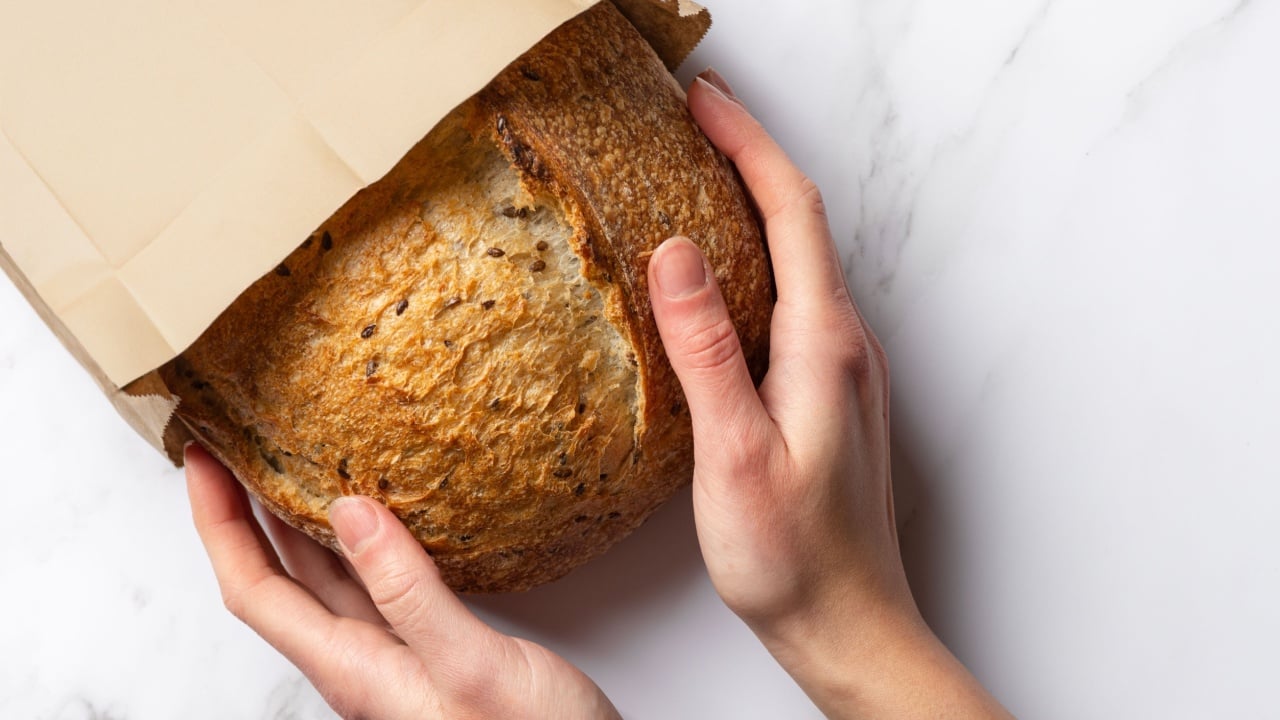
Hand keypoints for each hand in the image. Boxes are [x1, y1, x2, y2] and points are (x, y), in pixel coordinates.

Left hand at [184, 443, 618, 719]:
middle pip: (277, 581)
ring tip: (283, 465)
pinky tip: (374, 515)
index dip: (218, 525)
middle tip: (232, 448)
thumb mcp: (471, 667)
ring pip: (324, 581)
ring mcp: (395, 657)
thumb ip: (411, 594)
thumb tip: (352, 513)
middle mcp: (361, 662)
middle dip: (242, 515)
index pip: (255, 590)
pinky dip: (358, 541)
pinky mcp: (432, 649)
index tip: (203, 461)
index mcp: (352, 668)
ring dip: (294, 523)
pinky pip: (374, 584)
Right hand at [647, 70, 1011, 717]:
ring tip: (699, 176)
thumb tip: (676, 254)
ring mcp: (841, 368)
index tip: (702, 101)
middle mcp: (844, 345)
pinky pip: (793, 300)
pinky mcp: (827, 393)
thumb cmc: (795, 559)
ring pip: (800, 259)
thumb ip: (707, 350)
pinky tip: (721, 275)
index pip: (792, 211)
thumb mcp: (735, 455)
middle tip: (694, 119)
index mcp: (824, 346)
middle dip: (750, 158)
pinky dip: (758, 259)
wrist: (850, 626)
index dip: (747, 145)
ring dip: (755, 205)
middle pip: (801, 221)